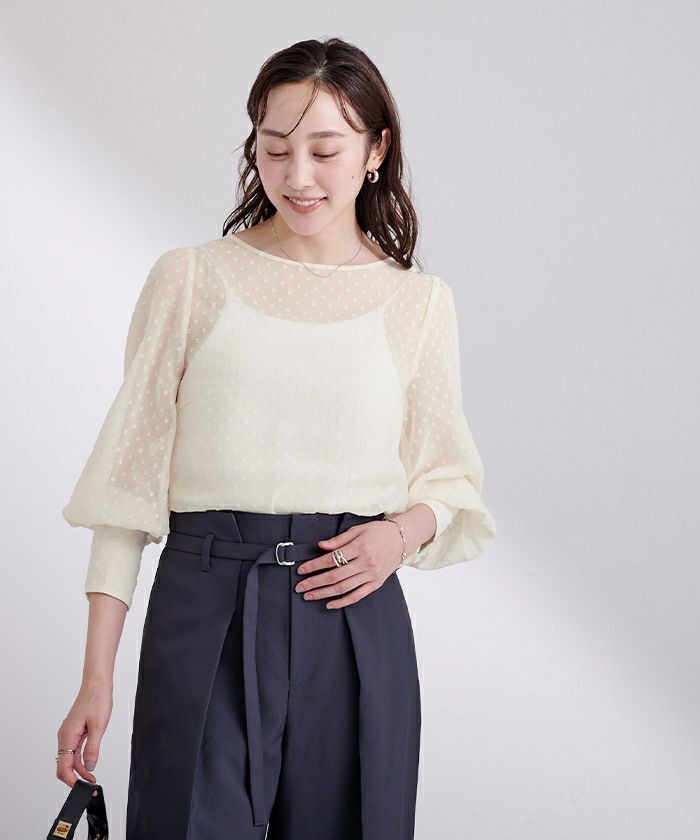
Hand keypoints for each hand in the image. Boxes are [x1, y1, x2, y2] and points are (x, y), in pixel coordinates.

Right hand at [56, 678, 112, 794]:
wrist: (97, 684)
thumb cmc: (96, 700)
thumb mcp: (98, 727)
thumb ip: (92, 749)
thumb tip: (89, 767)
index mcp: (67, 736)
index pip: (63, 767)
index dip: (71, 780)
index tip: (81, 788)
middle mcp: (65, 736)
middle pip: (64, 765)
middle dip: (75, 777)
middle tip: (89, 785)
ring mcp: (69, 733)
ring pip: (70, 758)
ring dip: (80, 769)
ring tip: (92, 777)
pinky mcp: (75, 730)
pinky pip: (75, 750)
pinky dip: (81, 759)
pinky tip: (90, 763)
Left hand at [294, 520, 403, 607]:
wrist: (403, 539)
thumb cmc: (379, 532)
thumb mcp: (358, 529)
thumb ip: (339, 540)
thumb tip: (321, 546)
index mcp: (359, 547)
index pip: (331, 559)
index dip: (314, 566)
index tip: (301, 570)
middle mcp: (366, 563)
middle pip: (335, 576)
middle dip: (315, 582)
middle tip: (300, 587)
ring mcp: (371, 575)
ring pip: (343, 588)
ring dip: (324, 594)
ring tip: (309, 596)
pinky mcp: (376, 584)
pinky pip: (357, 596)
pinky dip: (343, 602)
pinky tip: (329, 604)